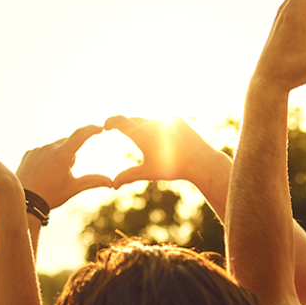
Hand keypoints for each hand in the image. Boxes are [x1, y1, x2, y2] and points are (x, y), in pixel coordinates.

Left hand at [15, 125, 111, 208]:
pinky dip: (47, 158)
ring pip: (55, 147)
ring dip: (59, 156)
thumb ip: (93, 181)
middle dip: (71, 154)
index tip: (99, 128)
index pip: (80, 135)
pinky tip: (43, 173)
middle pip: (68, 143)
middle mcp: (48, 148)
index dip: (91, 129)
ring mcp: (37, 150)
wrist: (25, 203)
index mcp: (61, 155)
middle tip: (67, 171)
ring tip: (52, 175)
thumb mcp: (73, 188)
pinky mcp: (29, 153)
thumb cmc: (51, 196)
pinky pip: (43, 151)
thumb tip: (111, 182)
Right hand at [103, 116, 224, 188]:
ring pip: (147, 120)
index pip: (120, 121)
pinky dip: (156, 127)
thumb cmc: (172, 169)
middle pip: (132, 121)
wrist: (200, 162)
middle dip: (125, 126)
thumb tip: (112, 185)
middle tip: (115, 129)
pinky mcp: (175, 118)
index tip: (105, 127)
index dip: (110, 122)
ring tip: (142, 139)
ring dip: (141, 127)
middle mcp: (153, 123)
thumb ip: (128, 176)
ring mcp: (165, 119)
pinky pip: (160, 120)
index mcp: (143, 135)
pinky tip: (160, 138)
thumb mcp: (148, 173)